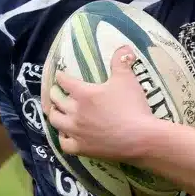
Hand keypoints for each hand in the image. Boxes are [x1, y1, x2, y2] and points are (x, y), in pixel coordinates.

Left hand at [44, 47, 157, 162]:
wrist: (140, 138)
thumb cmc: (132, 106)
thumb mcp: (127, 79)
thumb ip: (121, 61)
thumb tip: (124, 47)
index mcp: (83, 93)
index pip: (64, 81)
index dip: (61, 76)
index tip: (59, 74)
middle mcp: (75, 112)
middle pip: (56, 100)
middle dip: (54, 94)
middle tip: (56, 91)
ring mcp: (76, 132)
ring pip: (55, 121)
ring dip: (54, 114)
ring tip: (56, 111)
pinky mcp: (81, 148)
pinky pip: (63, 143)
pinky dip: (62, 138)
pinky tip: (65, 135)